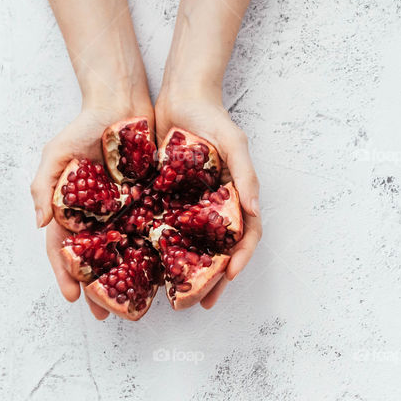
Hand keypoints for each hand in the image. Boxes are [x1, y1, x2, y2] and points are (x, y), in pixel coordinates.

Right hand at [31, 103, 153, 319]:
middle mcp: (101, 216)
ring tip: (140, 304)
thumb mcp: (57, 153)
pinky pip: (155, 229)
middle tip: (108, 316)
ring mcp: (128, 210)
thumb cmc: (85, 126)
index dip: (67, 275)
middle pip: (98, 260)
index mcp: (74, 211)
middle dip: (101, 290)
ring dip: (131, 279)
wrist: (122, 102)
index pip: (66, 251)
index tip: (74, 298)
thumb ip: (44, 187)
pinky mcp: (153, 200)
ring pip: (128, 252)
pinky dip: (158, 250)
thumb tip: (40, 225)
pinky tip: (167, 271)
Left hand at [155, 89, 261, 308]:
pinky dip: (158, 252)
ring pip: (191, 250)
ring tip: (174, 300)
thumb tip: (255, 208)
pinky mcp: (164, 201)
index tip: (227, 277)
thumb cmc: (212, 117)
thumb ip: (246, 173)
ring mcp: (190, 207)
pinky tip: (146, 269)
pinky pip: (163, 231)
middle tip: (199, 305)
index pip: (245, 236)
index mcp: (235, 198)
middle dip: (212, 281)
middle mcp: (215, 208)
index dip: (239, 259)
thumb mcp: (234, 142)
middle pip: (218, 252)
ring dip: (186, 276)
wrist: (179, 96)